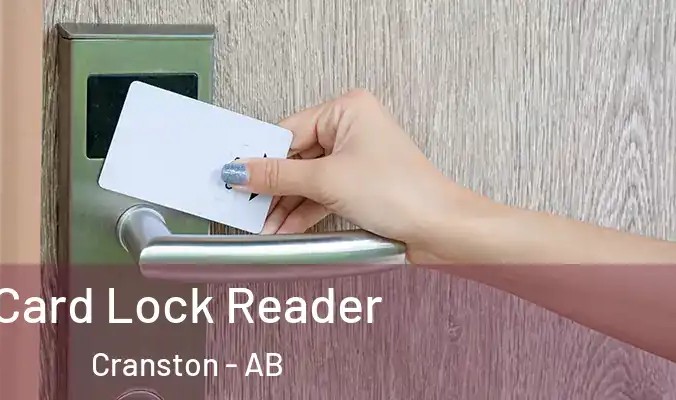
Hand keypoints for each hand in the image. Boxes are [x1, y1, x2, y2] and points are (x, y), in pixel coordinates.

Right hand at [221, 89, 479, 258]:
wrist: (440, 229)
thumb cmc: (402, 192)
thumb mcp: (327, 181)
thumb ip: (278, 177)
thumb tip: (241, 171)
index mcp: (347, 110)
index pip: (288, 131)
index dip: (262, 157)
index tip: (236, 176)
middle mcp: (352, 128)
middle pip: (296, 156)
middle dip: (272, 187)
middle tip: (245, 203)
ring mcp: (356, 157)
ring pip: (306, 178)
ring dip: (285, 204)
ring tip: (262, 223)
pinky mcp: (359, 184)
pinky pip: (320, 193)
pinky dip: (303, 211)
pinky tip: (283, 226)